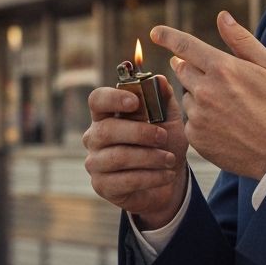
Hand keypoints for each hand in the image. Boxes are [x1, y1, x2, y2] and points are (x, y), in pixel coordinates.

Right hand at [82, 77, 188, 228]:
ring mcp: (95, 162)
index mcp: (107, 115)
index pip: (97, 100)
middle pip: (106, 129)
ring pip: (117, 156)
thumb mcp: (170, 121)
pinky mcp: (102, 185)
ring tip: (170, 159)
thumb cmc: (165, 145)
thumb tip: (159, 79)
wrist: (169, 180)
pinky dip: (150, 177)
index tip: (134, 102)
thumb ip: (164, 100)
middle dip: (140, 133)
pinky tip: (167, 175)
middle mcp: (95, 137)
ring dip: (149, 157)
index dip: (113, 98)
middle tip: (163, 137)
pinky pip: (124, 180)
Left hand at [150, 11, 265, 179]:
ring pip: (188, 97)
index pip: (185, 46)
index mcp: (223, 69)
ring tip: (229, 108)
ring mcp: (198, 116)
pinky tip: (226, 125)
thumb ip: (242, 40)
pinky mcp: (195, 137)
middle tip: (218, 79)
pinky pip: (191, 121)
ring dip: (200, 96)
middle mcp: (205, 91)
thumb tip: (222, 16)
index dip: (168, 36)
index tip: (155, 32)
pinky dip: (203, 120)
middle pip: (182, 70)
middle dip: (194, 69)